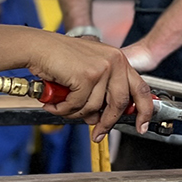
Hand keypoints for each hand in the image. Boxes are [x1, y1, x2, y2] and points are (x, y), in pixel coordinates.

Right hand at [24, 33, 154, 140]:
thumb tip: (105, 116)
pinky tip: (55, 101)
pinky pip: (79, 105)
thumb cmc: (59, 58)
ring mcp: (102, 68)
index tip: (141, 125)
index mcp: (118, 59)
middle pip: (120, 103)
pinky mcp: (87, 76)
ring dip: (76, 112)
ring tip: (62, 104)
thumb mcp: (89, 69)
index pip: (140, 88)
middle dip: (107, 123)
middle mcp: (114, 61)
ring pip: (96, 107)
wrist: (38, 47)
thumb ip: (102, 89)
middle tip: (98, 134)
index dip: (144, 110)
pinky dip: (64, 108)